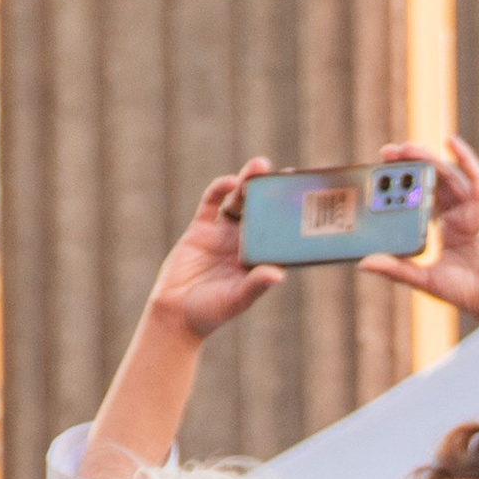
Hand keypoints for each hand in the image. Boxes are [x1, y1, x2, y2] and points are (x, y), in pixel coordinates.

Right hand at [145, 164, 285, 342]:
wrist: (175, 312)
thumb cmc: (211, 312)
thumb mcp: (236, 300)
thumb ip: (255, 286)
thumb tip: (277, 274)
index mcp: (257, 260)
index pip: (278, 234)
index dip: (290, 217)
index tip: (303, 201)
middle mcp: (243, 244)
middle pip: (260, 212)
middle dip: (271, 193)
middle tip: (286, 173)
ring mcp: (222, 235)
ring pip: (238, 203)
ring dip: (248, 183)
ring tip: (260, 165)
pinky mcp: (200, 229)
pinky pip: (211, 203)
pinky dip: (219, 190)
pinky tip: (230, 181)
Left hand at [358, 134, 478, 326]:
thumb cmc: (467, 293)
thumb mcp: (424, 279)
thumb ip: (396, 269)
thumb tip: (364, 264)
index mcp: (444, 229)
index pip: (418, 199)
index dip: (400, 185)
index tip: (378, 173)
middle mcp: (458, 214)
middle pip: (430, 181)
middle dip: (409, 165)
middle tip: (386, 153)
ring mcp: (472, 208)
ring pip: (447, 175)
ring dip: (427, 158)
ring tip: (405, 148)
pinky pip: (475, 176)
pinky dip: (465, 156)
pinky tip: (449, 140)